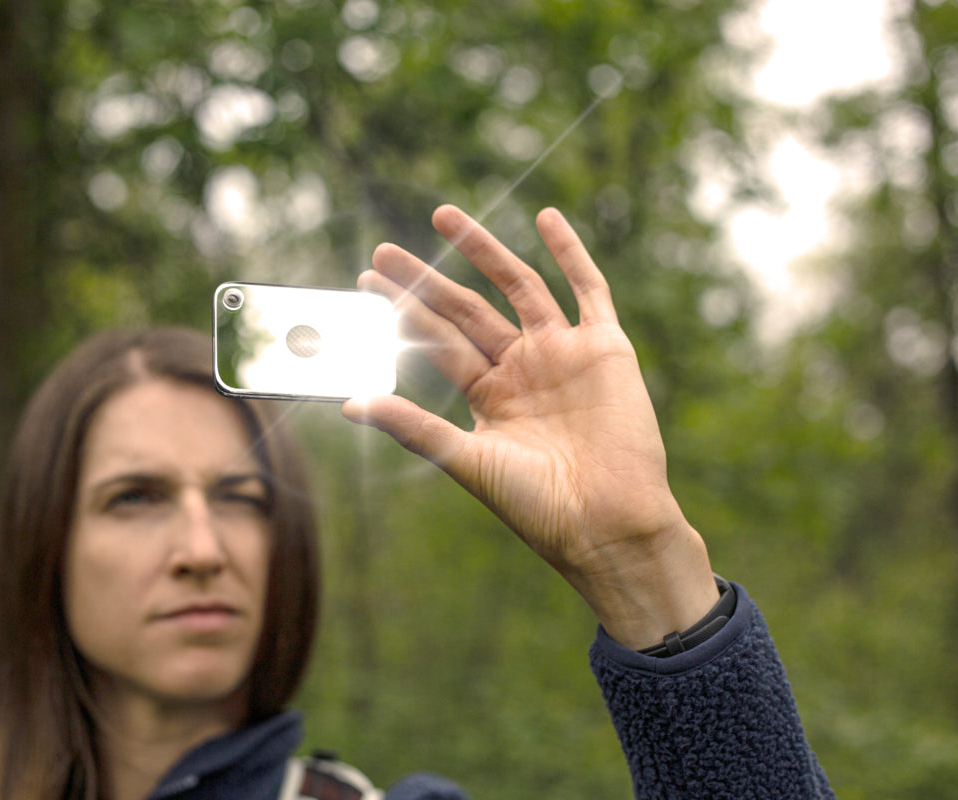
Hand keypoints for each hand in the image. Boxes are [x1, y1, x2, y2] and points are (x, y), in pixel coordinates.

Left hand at [342, 205, 717, 649]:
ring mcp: (562, 353)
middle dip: (426, 279)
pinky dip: (571, 253)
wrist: (608, 524)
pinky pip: (589, 289)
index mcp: (488, 395)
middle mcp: (521, 368)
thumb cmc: (536, 505)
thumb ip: (413, 427)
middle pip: (466, 309)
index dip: (403, 312)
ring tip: (443, 216)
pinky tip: (547, 218)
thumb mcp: (467, 461)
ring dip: (483, 251)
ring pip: (518, 286)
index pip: (437, 341)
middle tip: (383, 251)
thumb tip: (349, 404)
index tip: (366, 284)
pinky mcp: (605, 347)